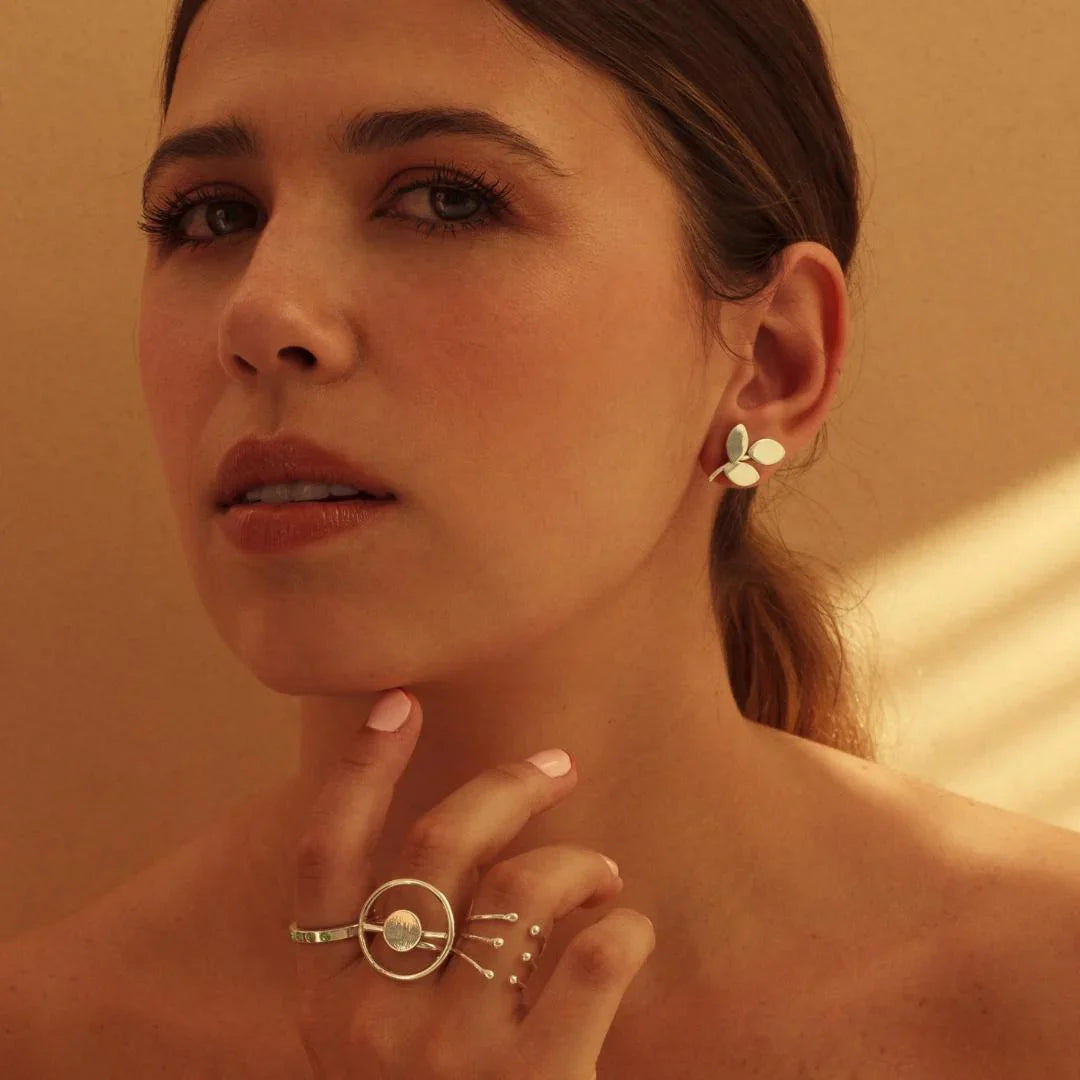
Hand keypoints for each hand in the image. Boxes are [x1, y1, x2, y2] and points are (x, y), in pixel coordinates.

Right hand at [291, 689, 655, 1078]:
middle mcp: (370, 1017)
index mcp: (326, 996)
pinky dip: (625, 929)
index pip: (322, 856)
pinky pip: (594, 959)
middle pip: (438, 846)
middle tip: (558, 765)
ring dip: (577, 860)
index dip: (359, 769)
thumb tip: (466, 836)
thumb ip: (394, 955)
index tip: (400, 699)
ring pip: (520, 887)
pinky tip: (628, 934)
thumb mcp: (379, 1038)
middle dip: (508, 785)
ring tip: (603, 874)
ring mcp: (444, 1056)